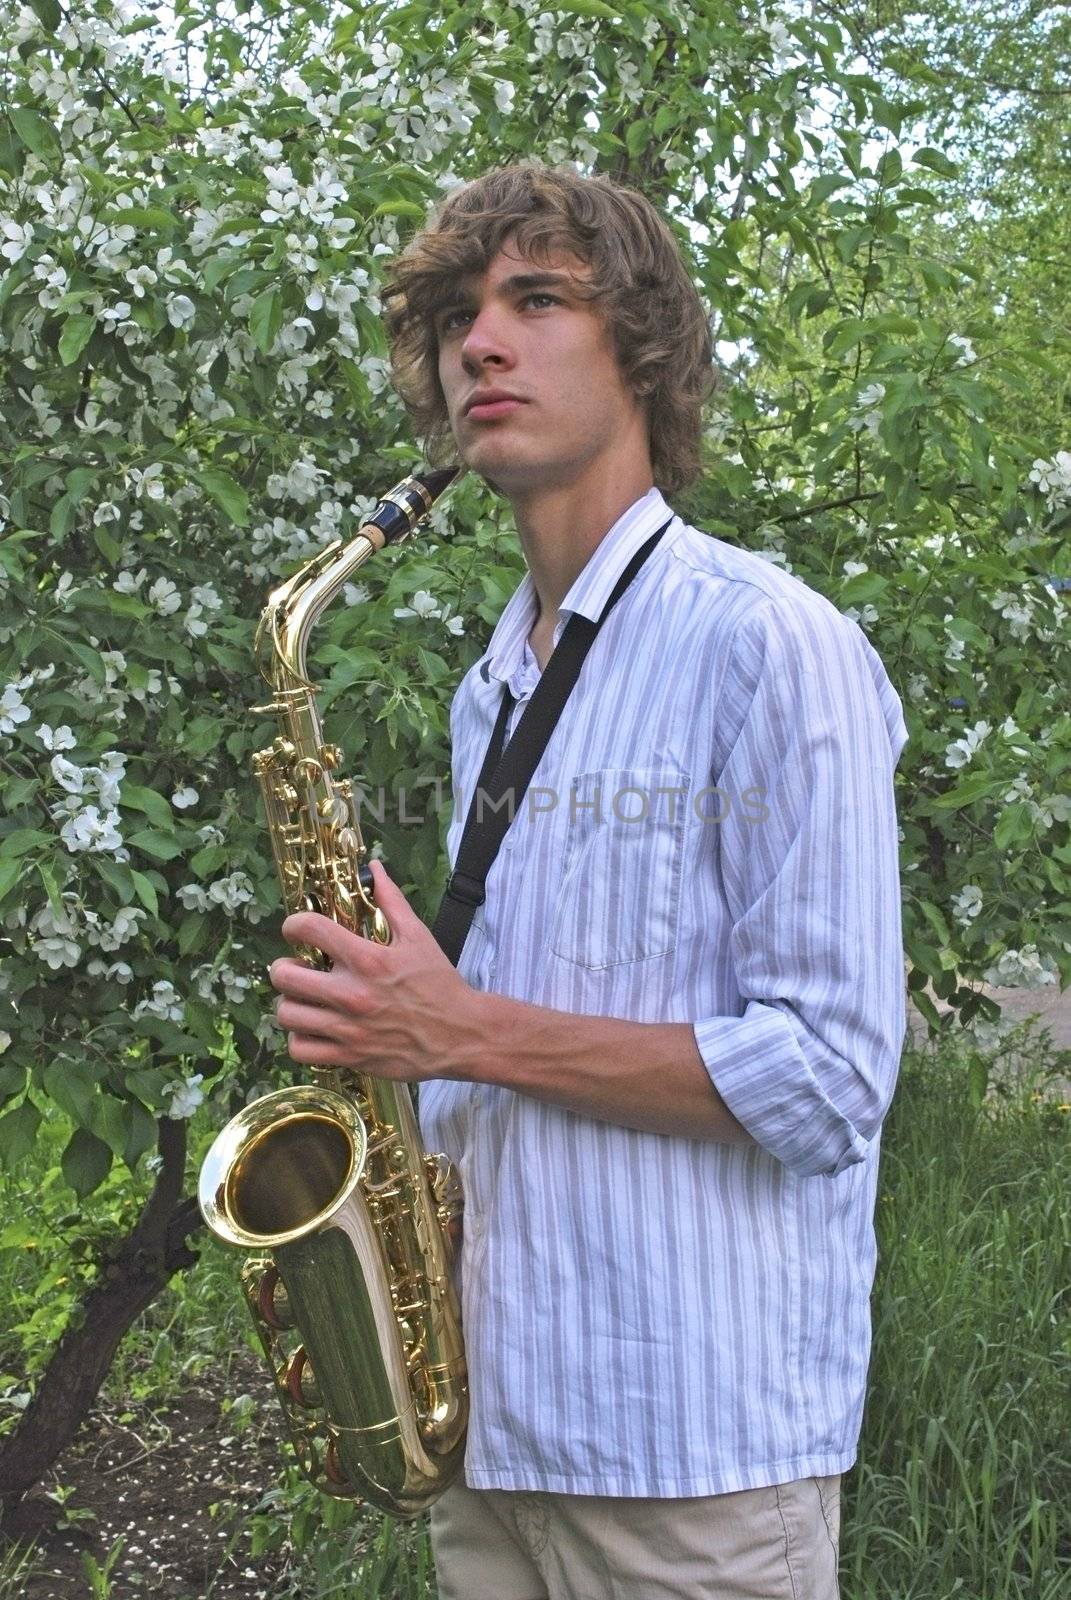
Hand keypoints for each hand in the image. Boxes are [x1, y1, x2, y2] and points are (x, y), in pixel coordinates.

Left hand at [269, 860, 481, 1080]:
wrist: (460, 1035)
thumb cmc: (439, 984)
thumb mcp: (418, 937)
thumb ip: (391, 901)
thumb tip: (374, 867)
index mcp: (368, 959)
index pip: (309, 929)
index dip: (293, 925)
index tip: (296, 930)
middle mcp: (351, 994)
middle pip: (284, 976)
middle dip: (284, 968)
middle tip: (297, 969)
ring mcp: (347, 1029)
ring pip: (287, 1014)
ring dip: (290, 1004)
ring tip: (304, 1000)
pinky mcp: (348, 1057)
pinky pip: (299, 1050)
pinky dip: (300, 1039)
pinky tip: (314, 1029)